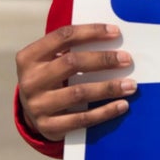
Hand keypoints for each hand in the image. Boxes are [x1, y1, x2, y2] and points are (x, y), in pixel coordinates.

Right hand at [16, 23, 134, 140]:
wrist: (30, 114)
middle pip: (71, 63)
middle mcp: (30, 81)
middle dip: (103, 59)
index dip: (91, 32)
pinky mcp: (48, 127)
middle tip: (126, 59)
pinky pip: (82, 119)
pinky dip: (105, 112)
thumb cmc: (48, 79)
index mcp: (28, 57)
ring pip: (79, 93)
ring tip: (131, 85)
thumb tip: (111, 38)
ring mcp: (37, 105)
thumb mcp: (48, 61)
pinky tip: (122, 105)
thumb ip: (69, 48)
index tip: (115, 32)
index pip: (63, 37)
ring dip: (109, 88)